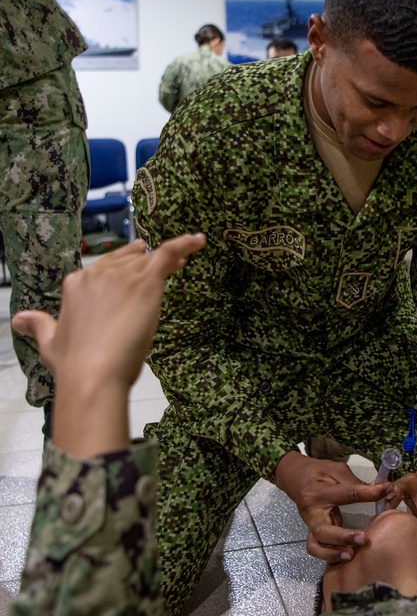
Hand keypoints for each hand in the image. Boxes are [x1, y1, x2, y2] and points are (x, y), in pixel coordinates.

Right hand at [11, 234, 205, 456]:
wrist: (94, 374)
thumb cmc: (74, 364)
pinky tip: (199, 241)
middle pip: (129, 260)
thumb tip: (19, 319)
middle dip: (146, 262)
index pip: (106, 267)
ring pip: (150, 259)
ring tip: (184, 260)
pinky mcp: (145, 282)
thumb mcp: (50, 342)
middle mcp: (97, 274)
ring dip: (169, 259)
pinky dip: (184, 244)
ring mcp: (122, 276)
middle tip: (168, 266)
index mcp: (76, 284)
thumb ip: (39, 325)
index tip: (139, 273)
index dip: (125, 268)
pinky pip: (168, 253)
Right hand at [273, 451, 393, 563]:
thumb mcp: (337, 470)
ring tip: (352, 554)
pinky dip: (329, 555)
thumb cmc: (319, 472)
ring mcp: (310, 525)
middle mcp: (312, 512)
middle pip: (323, 531)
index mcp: (319, 492)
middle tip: (364, 539)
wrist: (295, 478)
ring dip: (334, 552)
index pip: (346, 495)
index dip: (368, 494)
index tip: (386, 491)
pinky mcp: (312, 533)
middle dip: (343, 538)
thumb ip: (356, 483)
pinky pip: (317, 548)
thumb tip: (382, 490)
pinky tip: (346, 556)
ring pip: (316, 545)